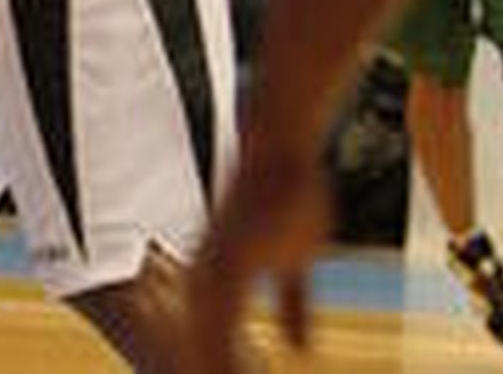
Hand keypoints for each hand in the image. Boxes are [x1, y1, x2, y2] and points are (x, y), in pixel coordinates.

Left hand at [179, 131, 328, 372]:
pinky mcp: (223, 270)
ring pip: (206, 358)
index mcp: (220, 291)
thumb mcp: (296, 263)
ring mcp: (210, 281)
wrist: (280, 149)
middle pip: (202, 364)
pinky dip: (227, 365)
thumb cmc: (289, 196)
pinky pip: (223, 335)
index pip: (215, 360)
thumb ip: (293, 305)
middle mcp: (206, 289)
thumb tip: (300, 347)